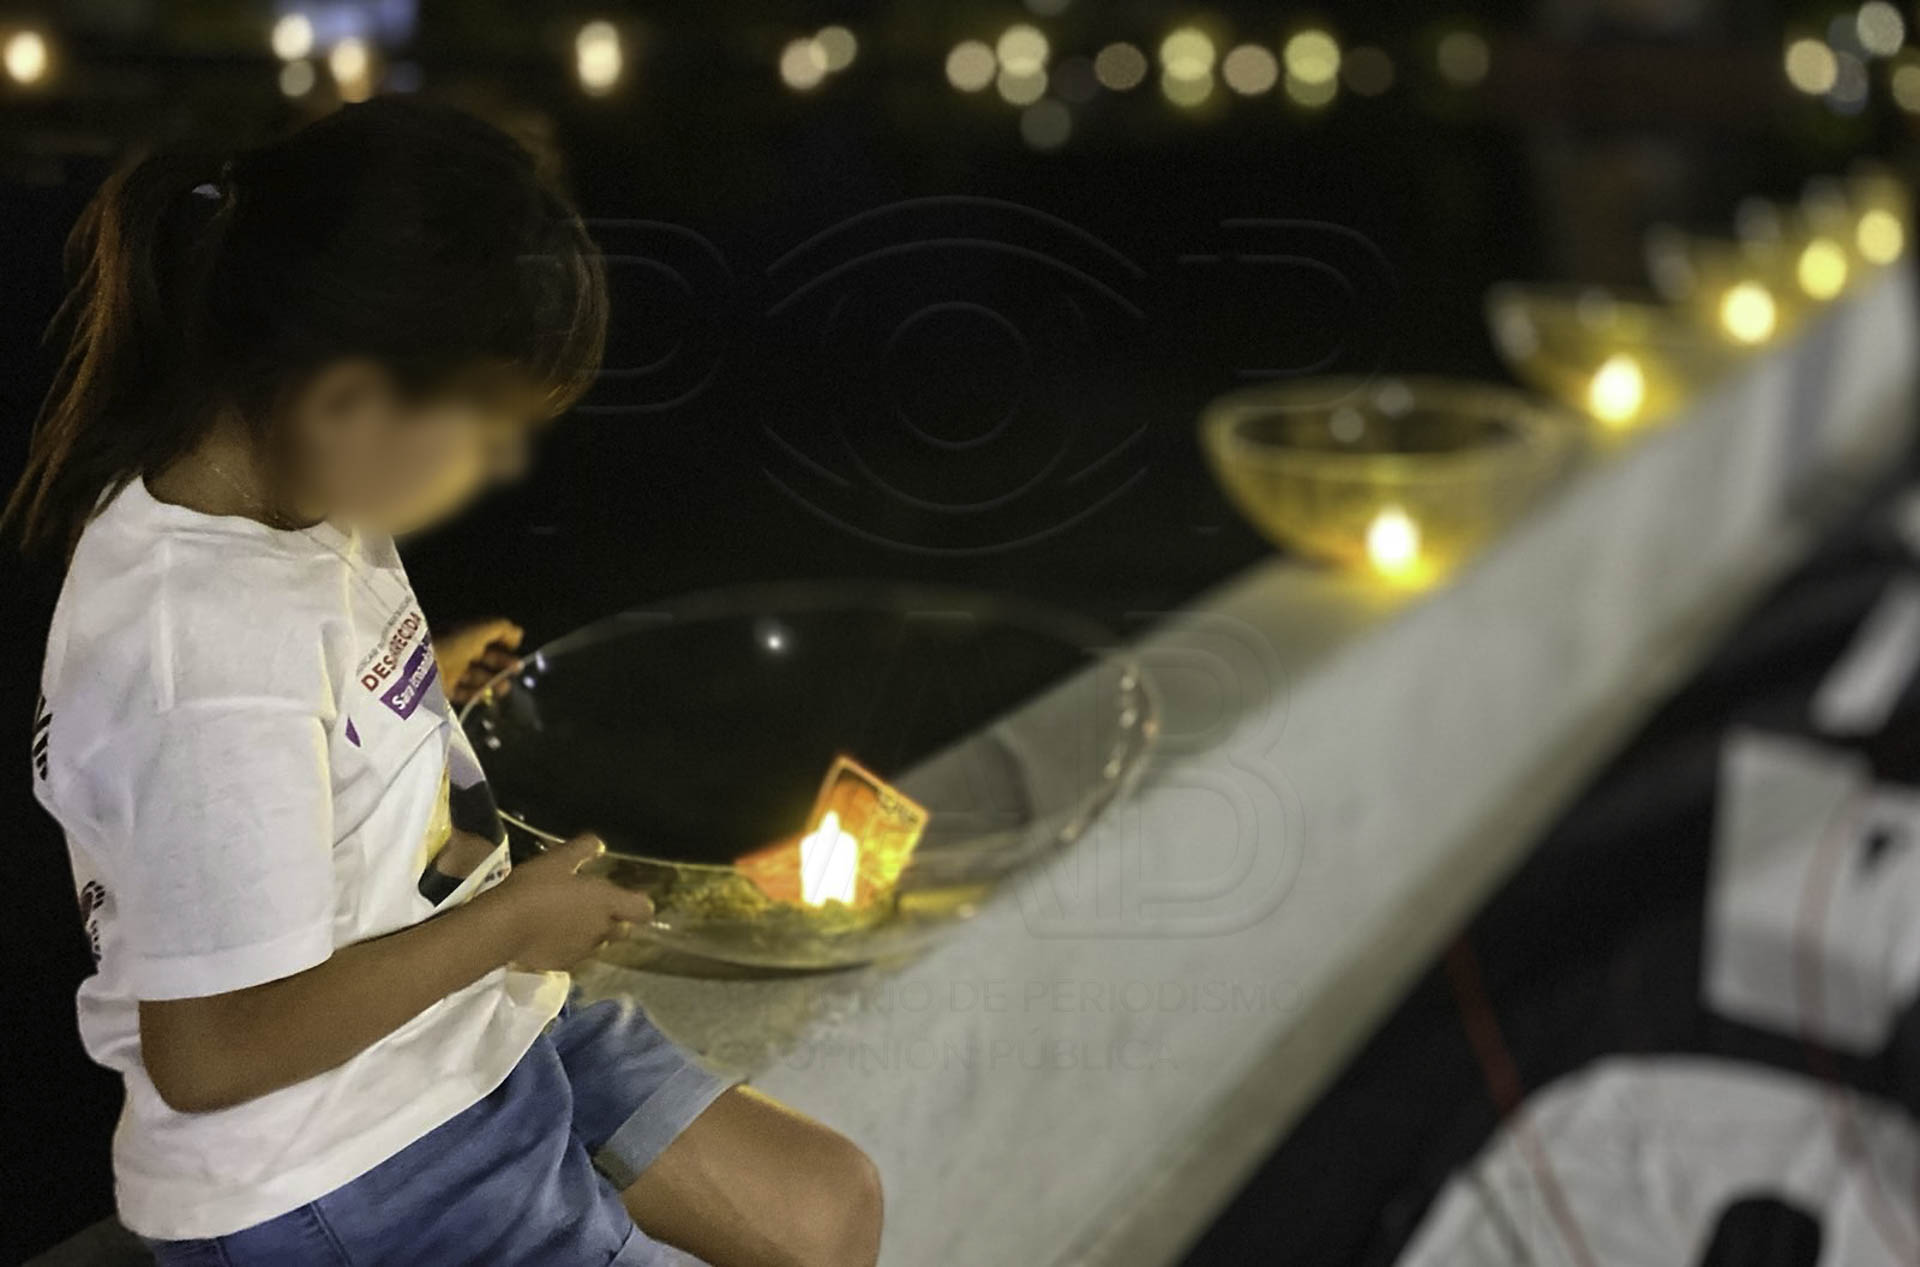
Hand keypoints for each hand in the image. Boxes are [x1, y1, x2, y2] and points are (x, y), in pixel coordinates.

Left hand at [433, 617, 523, 705]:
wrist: (417, 669)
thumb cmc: (449, 645)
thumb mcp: (478, 631)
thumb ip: (501, 629)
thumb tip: (518, 634)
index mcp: (461, 632)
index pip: (486, 635)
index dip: (504, 641)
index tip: (518, 650)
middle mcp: (455, 650)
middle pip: (483, 656)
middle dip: (502, 663)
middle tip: (517, 670)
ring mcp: (448, 670)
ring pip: (475, 676)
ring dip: (493, 681)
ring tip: (506, 688)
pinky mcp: (442, 690)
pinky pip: (462, 692)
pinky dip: (477, 694)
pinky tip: (489, 697)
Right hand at [482, 835, 653, 971]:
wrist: (504, 927)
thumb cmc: (535, 887)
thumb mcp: (558, 859)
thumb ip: (583, 849)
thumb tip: (599, 845)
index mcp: (606, 903)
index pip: (643, 910)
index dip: (638, 904)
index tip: (624, 896)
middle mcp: (601, 930)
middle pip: (623, 930)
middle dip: (614, 920)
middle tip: (592, 906)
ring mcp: (583, 951)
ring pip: (599, 944)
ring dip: (592, 934)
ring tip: (568, 920)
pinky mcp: (564, 964)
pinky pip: (576, 955)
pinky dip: (570, 947)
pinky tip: (550, 936)